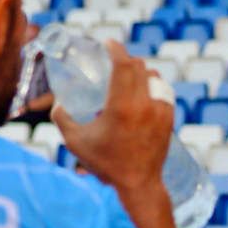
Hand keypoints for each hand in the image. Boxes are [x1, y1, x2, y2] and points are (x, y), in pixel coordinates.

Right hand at [51, 40, 173, 192]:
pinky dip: (153, 85)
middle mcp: (145, 105)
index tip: (108, 43)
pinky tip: (144, 89)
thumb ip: (62, 119)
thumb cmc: (106, 163)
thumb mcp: (76, 141)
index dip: (116, 49)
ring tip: (129, 74)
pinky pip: (163, 91)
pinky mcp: (170, 119)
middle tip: (114, 59)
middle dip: (126, 58)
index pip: (124, 65)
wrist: (139, 183)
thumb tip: (57, 103)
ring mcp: (161, 111)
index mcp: (122, 106)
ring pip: (154, 77)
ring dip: (141, 71)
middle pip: (139, 67)